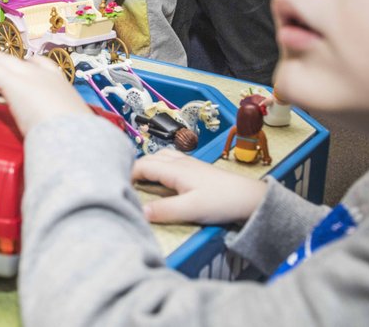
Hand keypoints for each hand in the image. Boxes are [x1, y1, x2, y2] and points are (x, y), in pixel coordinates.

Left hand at [0, 49, 90, 134]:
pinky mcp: (14, 83)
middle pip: (14, 60)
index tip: (14, 68)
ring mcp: (29, 77)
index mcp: (59, 84)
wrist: (76, 138)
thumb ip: (57, 124)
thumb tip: (55, 136)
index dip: (24, 65)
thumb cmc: (76, 138)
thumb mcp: (68, 126)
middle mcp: (44, 75)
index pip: (40, 65)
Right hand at [132, 149, 267, 224]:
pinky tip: (163, 180)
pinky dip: (160, 167)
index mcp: (174, 169)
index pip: (142, 165)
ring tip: (141, 182)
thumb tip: (140, 211)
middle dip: (135, 169)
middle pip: (149, 159)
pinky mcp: (196, 170)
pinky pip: (170, 162)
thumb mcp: (191, 209)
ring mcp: (188, 164)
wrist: (249, 198)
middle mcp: (179, 162)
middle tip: (126, 186)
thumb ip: (164, 210)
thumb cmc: (222, 201)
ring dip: (148, 166)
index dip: (127, 174)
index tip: (119, 187)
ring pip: (160, 158)